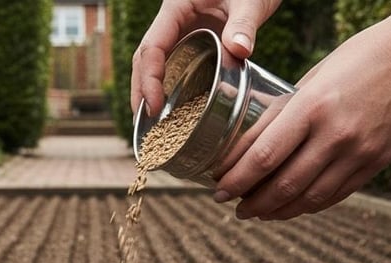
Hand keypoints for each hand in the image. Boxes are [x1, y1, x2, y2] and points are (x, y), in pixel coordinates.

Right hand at [131, 0, 281, 115]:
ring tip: (152, 123)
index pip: (152, 47)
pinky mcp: (193, 42)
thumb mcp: (250, 1)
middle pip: (145, 59)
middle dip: (140, 90)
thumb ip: (244, 24)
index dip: (148, 79)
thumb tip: (240, 50)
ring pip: (156, 64)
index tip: (154, 106)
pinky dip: (169, 87)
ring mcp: (181, 33)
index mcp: (176, 9)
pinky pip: (175, 65)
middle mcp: (173, 22)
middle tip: (145, 123)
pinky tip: (173, 109)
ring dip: (149, 91)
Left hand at [215, 17, 390, 219]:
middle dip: (252, 202)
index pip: (264, 156)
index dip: (237, 180)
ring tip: (257, 212)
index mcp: (313, 107)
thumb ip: (280, 116)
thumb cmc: (357, 60)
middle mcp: (336, 134)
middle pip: (283, 185)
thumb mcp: (310, 81)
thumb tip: (243, 149)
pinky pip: (334, 196)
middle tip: (233, 207)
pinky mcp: (376, 163)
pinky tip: (290, 206)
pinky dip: (307, 206)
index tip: (218, 189)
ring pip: (308, 199)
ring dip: (277, 211)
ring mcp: (360, 153)